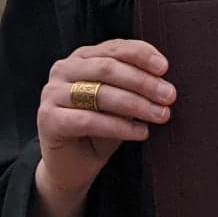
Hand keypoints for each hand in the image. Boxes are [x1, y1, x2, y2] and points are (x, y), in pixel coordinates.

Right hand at [32, 39, 175, 216]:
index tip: (165, 68)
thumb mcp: (120, 104)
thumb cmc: (99, 131)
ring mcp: (52, 93)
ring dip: (136, 104)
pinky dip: (119, 127)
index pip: (114, 48)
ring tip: (161, 115)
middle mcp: (63, 69)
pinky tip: (141, 133)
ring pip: (100, 93)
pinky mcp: (48, 119)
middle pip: (108, 68)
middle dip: (143, 82)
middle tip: (169, 96)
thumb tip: (164, 81)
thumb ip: (133, 87)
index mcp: (82, 57)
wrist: (70, 168)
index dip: (141, 54)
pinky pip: (89, 120)